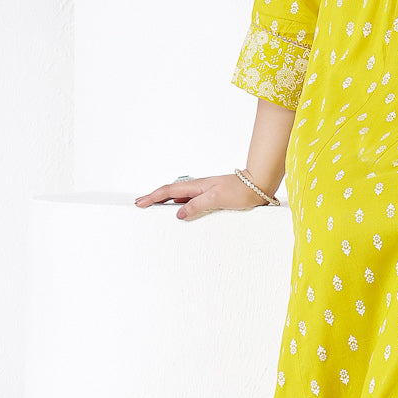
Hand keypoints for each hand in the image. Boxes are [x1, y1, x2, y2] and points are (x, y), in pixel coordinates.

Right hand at [134, 172, 270, 221]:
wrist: (258, 184)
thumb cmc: (241, 190)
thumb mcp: (217, 199)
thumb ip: (197, 205)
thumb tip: (179, 213)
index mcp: (197, 186)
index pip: (169, 192)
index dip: (153, 197)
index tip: (139, 203)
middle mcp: (198, 188)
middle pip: (170, 193)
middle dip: (154, 198)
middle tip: (141, 204)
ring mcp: (204, 192)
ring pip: (180, 197)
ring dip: (166, 202)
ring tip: (154, 208)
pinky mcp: (211, 197)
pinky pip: (190, 201)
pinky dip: (180, 205)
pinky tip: (180, 211)